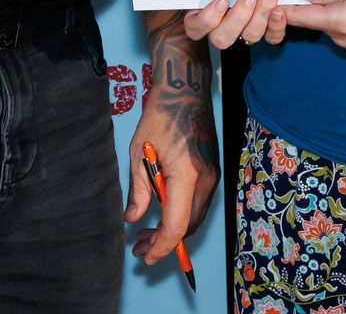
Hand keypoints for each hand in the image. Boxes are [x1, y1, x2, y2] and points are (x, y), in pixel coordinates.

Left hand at [128, 15, 217, 264]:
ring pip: (195, 217)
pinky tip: (162, 213)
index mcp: (187, 175)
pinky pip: (198, 204)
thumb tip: (132, 219)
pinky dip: (181, 215)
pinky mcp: (212, 172)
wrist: (186, 90)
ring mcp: (213, 176)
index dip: (160, 246)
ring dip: (173, 230)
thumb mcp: (139, 152)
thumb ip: (138, 189)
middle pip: (189, 226)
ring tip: (146, 233)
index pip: (177, 225)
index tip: (143, 255)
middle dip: (164, 242)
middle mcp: (206, 180)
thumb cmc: (159, 116)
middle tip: (138, 246)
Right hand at [183, 0, 285, 48]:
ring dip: (261, 14)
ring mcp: (243, 31)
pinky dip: (276, 26)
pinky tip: (279, 10)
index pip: (195, 27)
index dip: (208, 18)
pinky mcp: (265, 30)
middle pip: (222, 38)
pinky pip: (271, 38)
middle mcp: (219, 28)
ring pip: (249, 36)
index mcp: (199, 15)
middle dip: (239, 16)